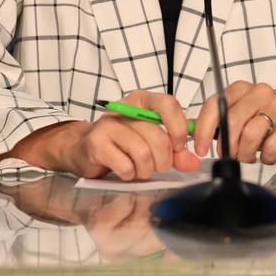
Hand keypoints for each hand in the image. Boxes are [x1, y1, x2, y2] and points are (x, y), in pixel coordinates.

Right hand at [69, 90, 201, 181]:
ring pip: (143, 153)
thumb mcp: (151, 142)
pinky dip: (129, 174)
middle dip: (163, 160)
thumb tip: (192, 161)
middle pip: (158, 136)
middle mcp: (125, 108)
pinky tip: (124, 170)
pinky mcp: (97, 143)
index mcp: (142, 101)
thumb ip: (174, 151)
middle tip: (157, 165)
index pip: (168, 104)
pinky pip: (126, 166)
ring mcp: (109, 125)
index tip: (179, 146)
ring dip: (145, 169)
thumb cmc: (120, 143)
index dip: (179, 128)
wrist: (83, 148)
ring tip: (138, 168)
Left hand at [192, 81, 275, 165]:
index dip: (204, 129)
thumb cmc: (266, 124)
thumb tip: (186, 132)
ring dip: (246, 153)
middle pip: (232, 120)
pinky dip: (267, 157)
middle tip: (228, 157)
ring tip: (249, 156)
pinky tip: (268, 155)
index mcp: (239, 89)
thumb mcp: (238, 120)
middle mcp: (258, 92)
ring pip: (251, 133)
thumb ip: (215, 124)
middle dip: (226, 146)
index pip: (214, 105)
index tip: (201, 149)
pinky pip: (273, 144)